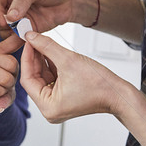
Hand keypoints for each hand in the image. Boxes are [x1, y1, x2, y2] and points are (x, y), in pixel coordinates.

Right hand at [0, 0, 80, 37]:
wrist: (70, 0)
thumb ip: (22, 1)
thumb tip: (10, 17)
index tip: (5, 21)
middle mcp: (8, 4)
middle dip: (4, 25)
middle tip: (15, 27)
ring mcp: (16, 18)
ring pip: (3, 31)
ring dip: (11, 34)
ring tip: (22, 32)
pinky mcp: (24, 29)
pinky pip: (14, 38)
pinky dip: (17, 41)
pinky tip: (24, 39)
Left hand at [19, 31, 134, 122]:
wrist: (118, 93)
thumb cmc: (98, 83)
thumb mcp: (68, 60)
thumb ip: (47, 47)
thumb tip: (31, 36)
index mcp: (48, 107)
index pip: (27, 79)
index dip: (27, 58)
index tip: (28, 41)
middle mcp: (50, 109)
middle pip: (34, 79)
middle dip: (34, 58)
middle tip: (33, 39)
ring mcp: (57, 104)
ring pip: (43, 77)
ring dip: (42, 60)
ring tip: (42, 42)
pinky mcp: (63, 98)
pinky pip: (52, 80)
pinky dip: (51, 66)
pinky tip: (50, 51)